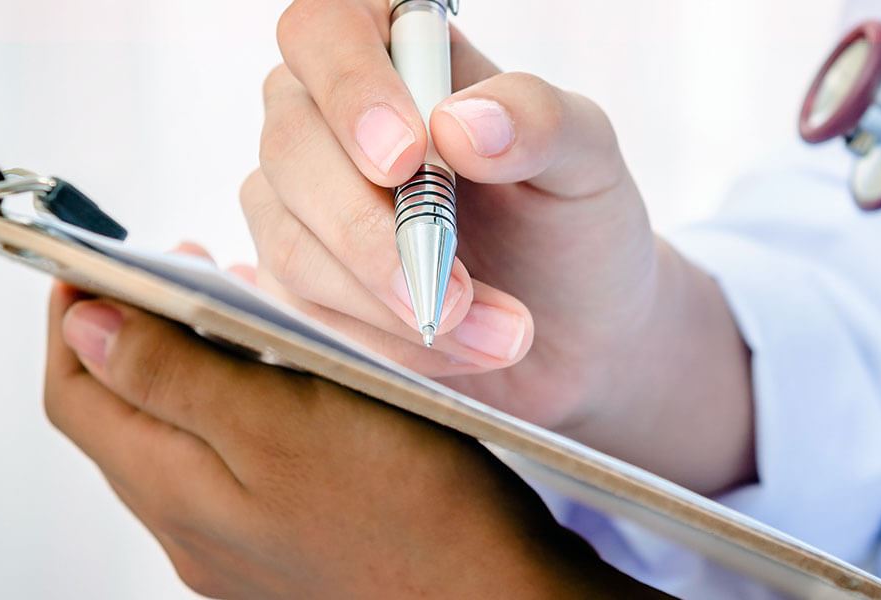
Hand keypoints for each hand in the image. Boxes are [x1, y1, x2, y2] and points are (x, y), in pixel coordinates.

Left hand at [42, 280, 659, 597]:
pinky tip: (294, 390)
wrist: (499, 599)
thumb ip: (176, 376)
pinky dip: (242, 414)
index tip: (97, 260)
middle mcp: (192, 532)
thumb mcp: (285, 420)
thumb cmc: (415, 513)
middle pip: (122, 421)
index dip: (74, 317)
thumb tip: (84, 327)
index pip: (75, 395)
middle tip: (176, 272)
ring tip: (239, 317)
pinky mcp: (290, 553)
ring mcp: (239, 550)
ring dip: (190, 373)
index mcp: (175, 493)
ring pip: (181, 446)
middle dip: (130, 338)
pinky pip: (236, 473)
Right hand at [246, 0, 754, 492]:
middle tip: (458, 290)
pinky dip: (392, 345)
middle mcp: (327, 118)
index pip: (324, 31)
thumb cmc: (578, 224)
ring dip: (396, 306)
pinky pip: (307, 317)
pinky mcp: (296, 287)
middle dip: (373, 234)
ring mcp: (299, 203)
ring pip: (293, 246)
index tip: (407, 159)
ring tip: (502, 332)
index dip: (350, 90)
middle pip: (290, 146)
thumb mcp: (589, 161)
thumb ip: (540, 121)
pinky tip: (465, 350)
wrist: (580, 334)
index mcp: (394, 53)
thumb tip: (461, 123)